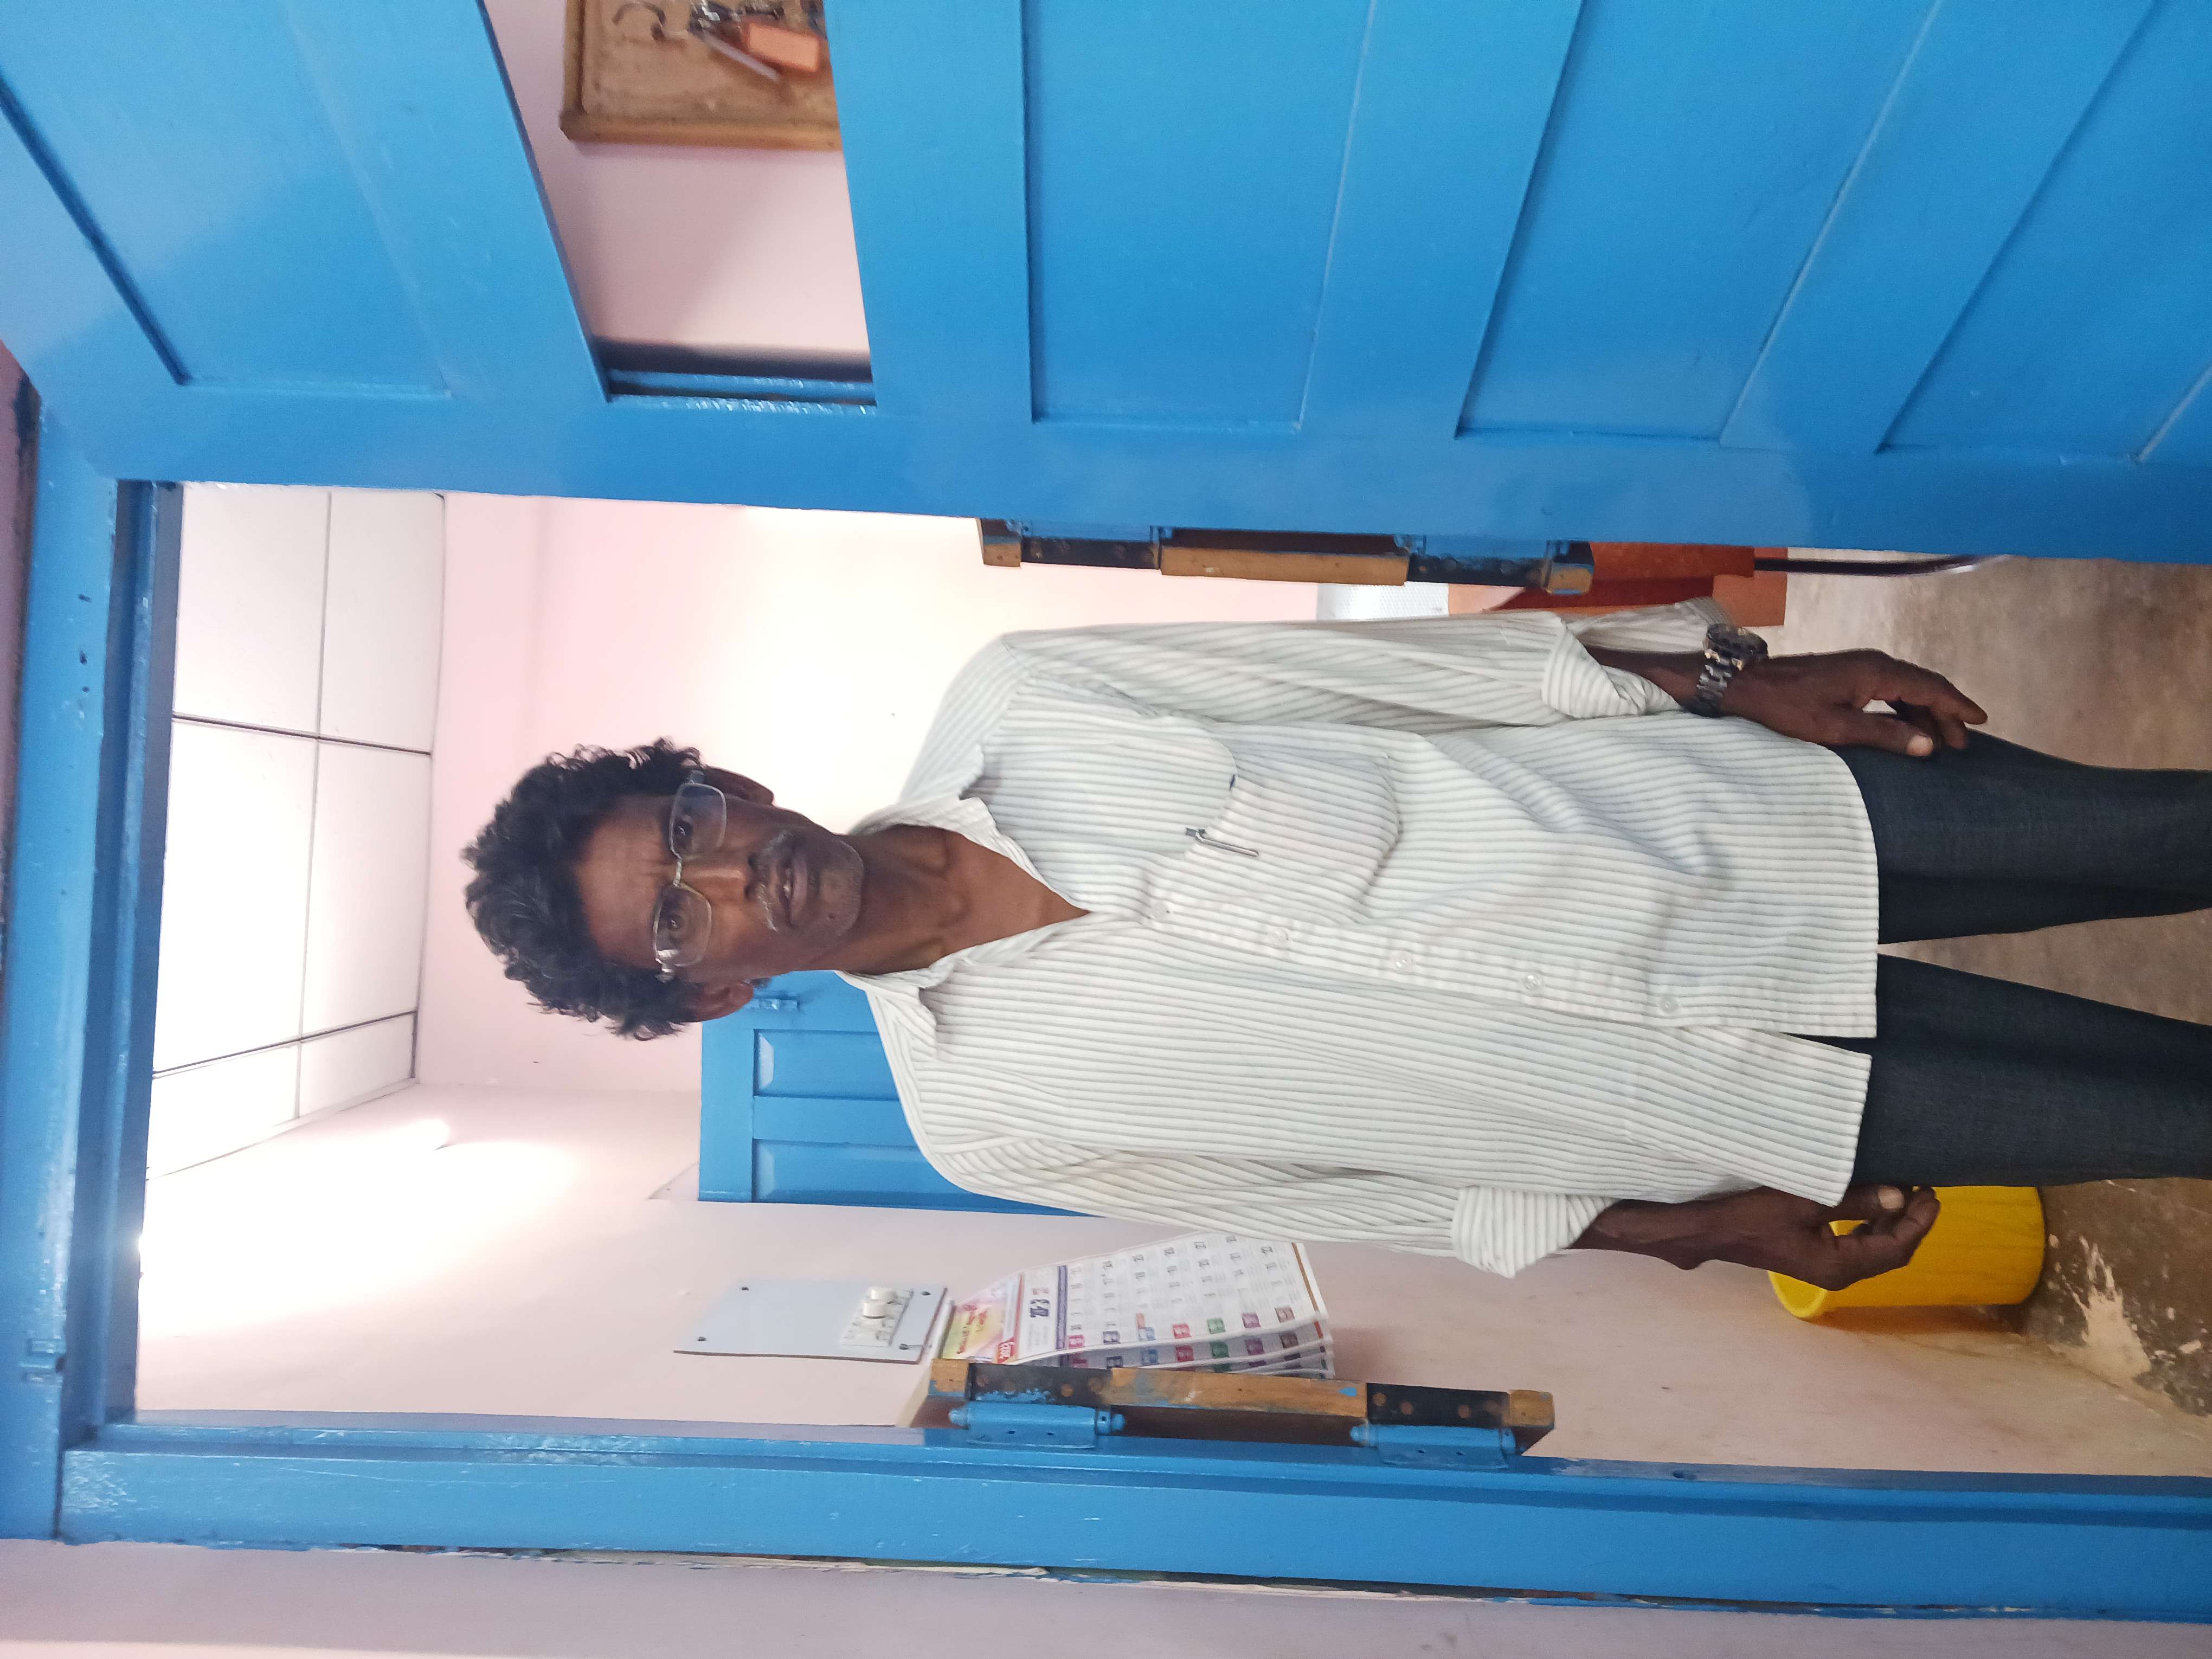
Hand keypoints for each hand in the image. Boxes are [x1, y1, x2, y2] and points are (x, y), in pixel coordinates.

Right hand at [1575, 1184, 1942, 1289]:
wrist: (1709, 1229)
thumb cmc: (1752, 1215)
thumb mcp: (1805, 1200)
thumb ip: (1855, 1199)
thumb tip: (1900, 1194)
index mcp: (1840, 1266)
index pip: (1896, 1246)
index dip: (1919, 1220)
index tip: (1932, 1192)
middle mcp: (1838, 1272)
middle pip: (1890, 1250)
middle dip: (1910, 1220)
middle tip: (1925, 1187)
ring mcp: (1823, 1265)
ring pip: (1874, 1247)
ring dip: (1891, 1220)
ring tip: (1904, 1189)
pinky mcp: (1811, 1254)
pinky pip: (1856, 1242)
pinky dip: (1870, 1222)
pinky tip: (1871, 1201)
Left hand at [1721, 651, 1986, 756]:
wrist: (1747, 685)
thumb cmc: (1786, 707)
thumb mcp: (1836, 728)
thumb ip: (1883, 736)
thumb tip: (1928, 745)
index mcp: (1876, 672)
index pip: (1930, 688)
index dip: (1957, 705)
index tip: (1981, 720)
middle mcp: (1874, 663)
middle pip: (1923, 687)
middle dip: (1945, 714)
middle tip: (1962, 743)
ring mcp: (1860, 667)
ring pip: (1906, 690)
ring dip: (1924, 714)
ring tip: (1940, 742)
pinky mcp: (1848, 676)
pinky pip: (1888, 691)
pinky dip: (1904, 710)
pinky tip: (1907, 729)